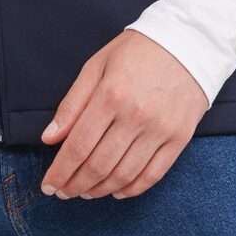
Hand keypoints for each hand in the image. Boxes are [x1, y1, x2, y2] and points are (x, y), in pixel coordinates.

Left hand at [39, 30, 209, 199]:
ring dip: (100, 190)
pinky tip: (116, 191)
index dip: (60, 171)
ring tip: (85, 192)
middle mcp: (136, 116)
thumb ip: (72, 104)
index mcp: (110, 95)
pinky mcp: (179, 138)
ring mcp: (160, 130)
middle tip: (63, 193)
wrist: (188, 42)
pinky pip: (153, 175)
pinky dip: (132, 189)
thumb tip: (49, 138)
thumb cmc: (137, 51)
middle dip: (75, 185)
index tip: (48, 185)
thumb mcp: (96, 66)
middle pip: (99, 165)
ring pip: (124, 175)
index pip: (78, 146)